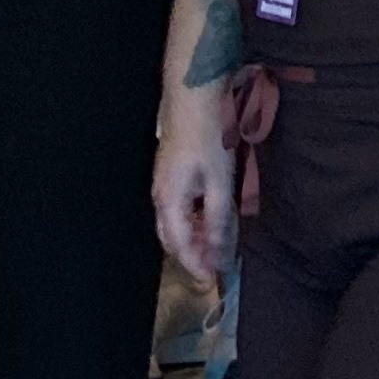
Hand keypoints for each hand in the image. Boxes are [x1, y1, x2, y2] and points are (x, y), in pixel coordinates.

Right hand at [153, 100, 238, 282]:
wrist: (193, 98)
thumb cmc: (207, 138)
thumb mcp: (218, 183)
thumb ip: (217, 219)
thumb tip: (218, 251)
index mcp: (168, 202)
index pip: (180, 246)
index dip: (196, 265)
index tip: (212, 280)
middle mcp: (160, 196)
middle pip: (172, 238)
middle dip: (192, 255)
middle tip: (214, 266)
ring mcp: (163, 184)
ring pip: (176, 223)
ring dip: (194, 238)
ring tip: (216, 245)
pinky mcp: (171, 173)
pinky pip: (179, 208)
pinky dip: (194, 220)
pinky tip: (211, 218)